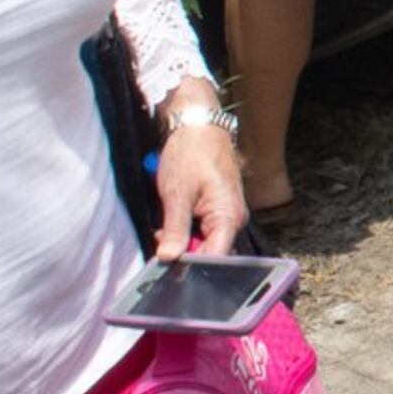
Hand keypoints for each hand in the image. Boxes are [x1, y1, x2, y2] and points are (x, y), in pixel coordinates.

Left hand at [154, 108, 248, 258]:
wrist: (197, 126)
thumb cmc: (191, 154)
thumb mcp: (176, 194)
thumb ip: (175, 230)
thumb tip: (168, 258)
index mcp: (229, 216)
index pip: (215, 257)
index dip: (191, 265)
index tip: (167, 267)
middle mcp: (233, 218)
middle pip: (210, 252)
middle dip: (183, 251)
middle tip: (159, 243)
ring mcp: (226, 213)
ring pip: (203, 241)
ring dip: (181, 239)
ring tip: (163, 227)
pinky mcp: (217, 209)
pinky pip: (201, 229)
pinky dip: (184, 229)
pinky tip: (170, 222)